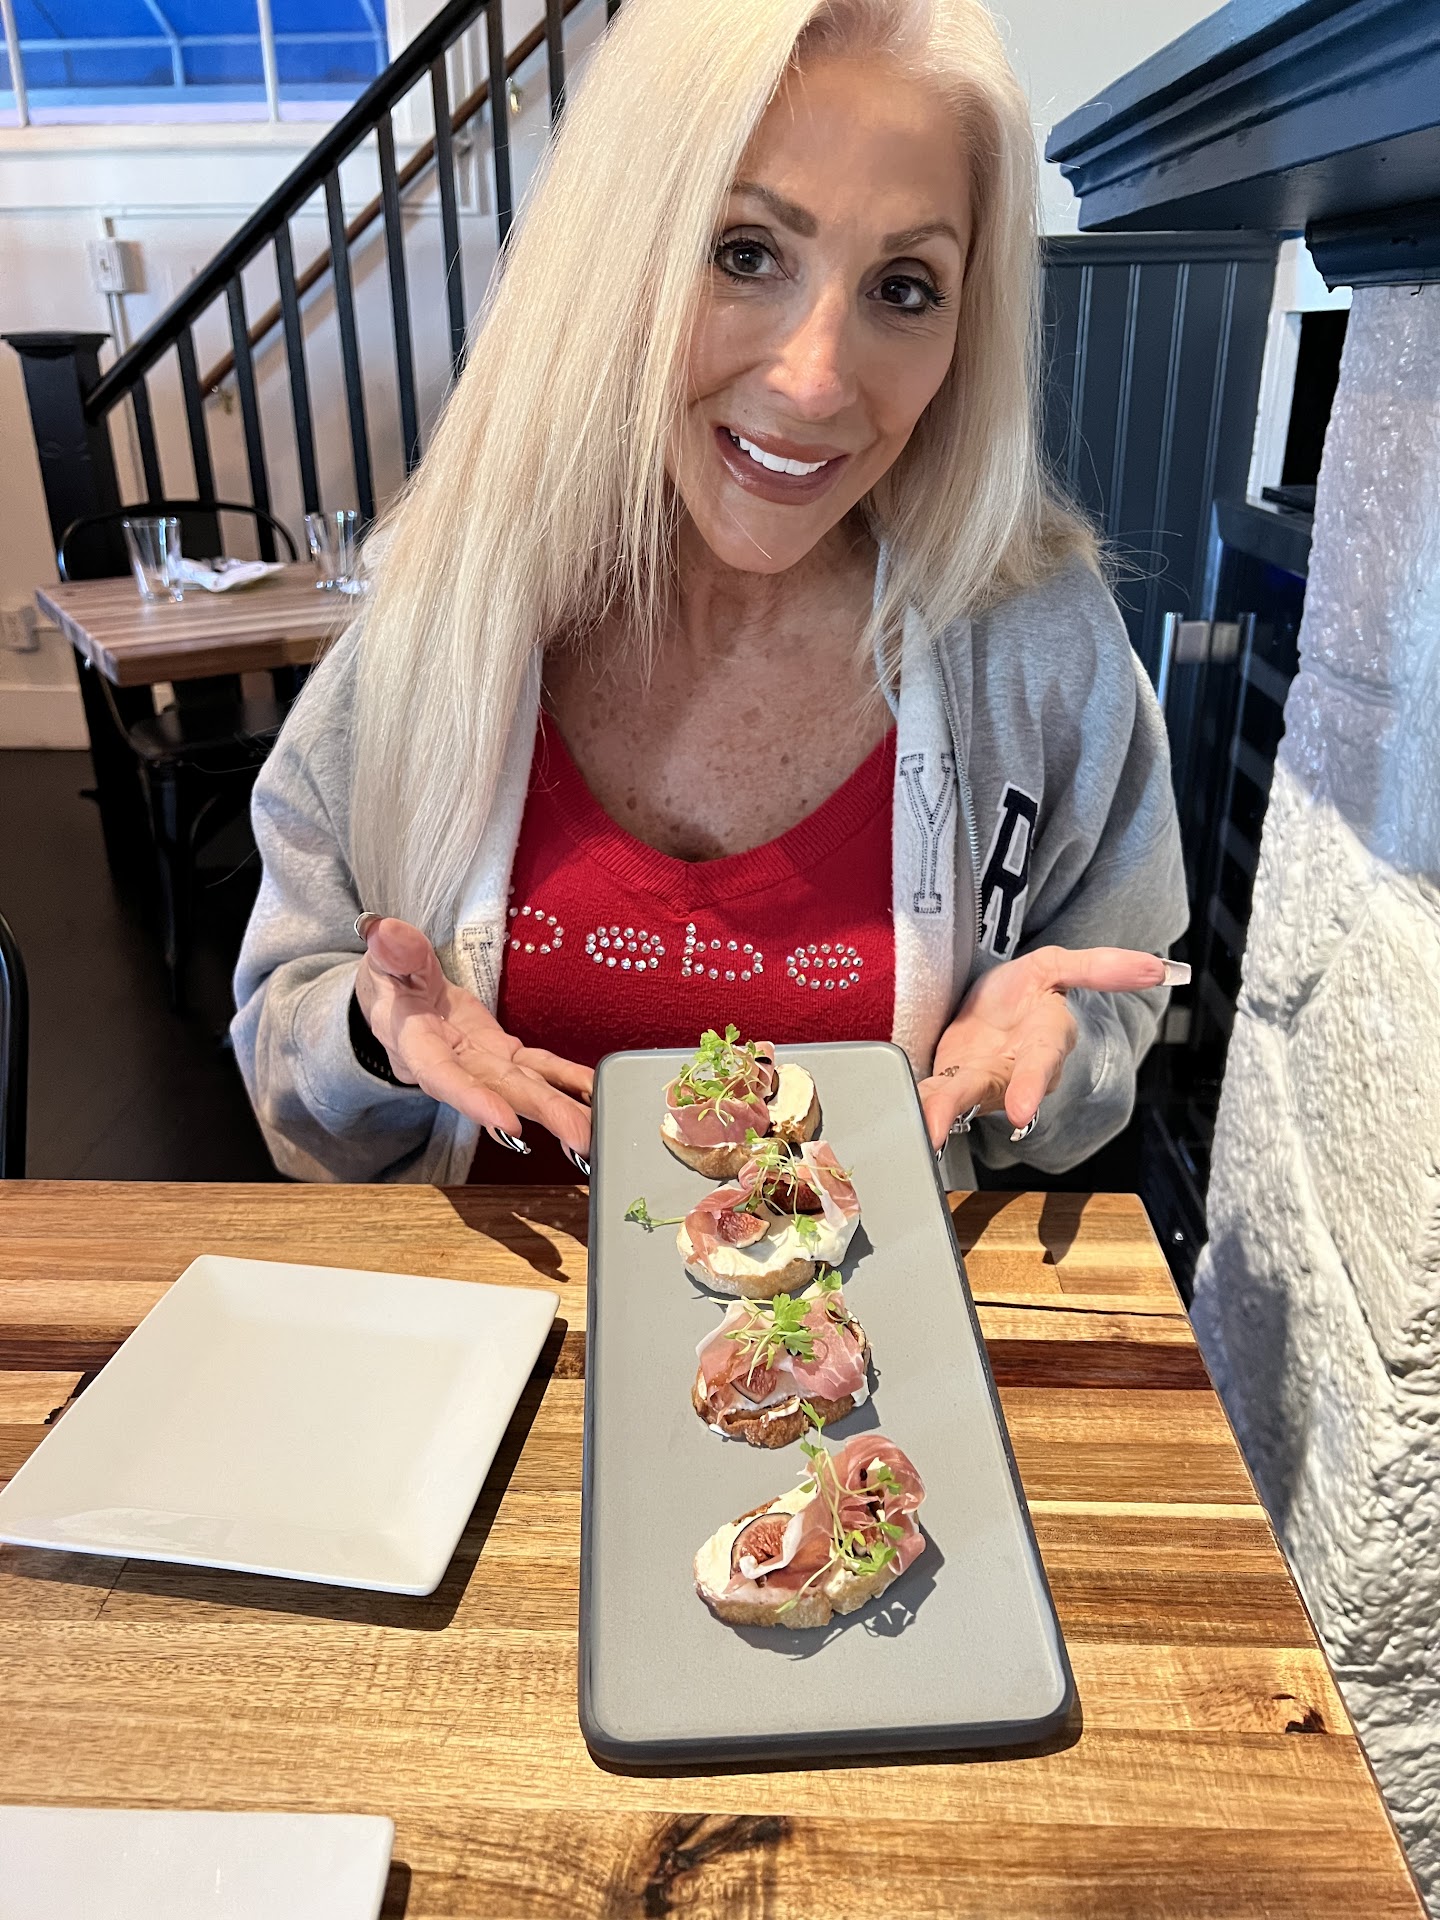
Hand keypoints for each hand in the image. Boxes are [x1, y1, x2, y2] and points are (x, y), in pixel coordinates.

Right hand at [354, 916, 593, 1155]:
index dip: (473, 1099)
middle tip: (580, 1137)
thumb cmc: (391, 980)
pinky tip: (596, 1093)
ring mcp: (482, 1063)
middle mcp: (453, 1063)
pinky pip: (539, 1068)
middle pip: (498, 1091)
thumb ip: (395, 951)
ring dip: (563, 1108)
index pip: (442, 1075)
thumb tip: (390, 934)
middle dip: (542, 1112)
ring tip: (595, 1129)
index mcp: (416, 1042)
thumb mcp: (386, 959)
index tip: (508, 1123)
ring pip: (524, 1087)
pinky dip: (569, 1080)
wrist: (398, 996)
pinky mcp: (503, 1055)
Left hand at [917, 945, 1176, 1152]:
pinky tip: (894, 1108)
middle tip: (937, 1129)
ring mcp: (975, 1079)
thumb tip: (1159, 968)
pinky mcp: (944, 1080)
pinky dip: (911, 1102)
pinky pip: (927, 1094)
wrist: (989, 1007)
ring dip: (931, 1114)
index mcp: (1042, 1043)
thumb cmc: (1023, 993)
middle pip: (991, 1092)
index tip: (1020, 1111)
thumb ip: (1100, 967)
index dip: (1031, 1086)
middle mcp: (1010, 1071)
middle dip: (960, 1109)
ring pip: (955, 1099)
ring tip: (915, 1129)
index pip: (1040, 1064)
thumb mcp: (1057, 967)